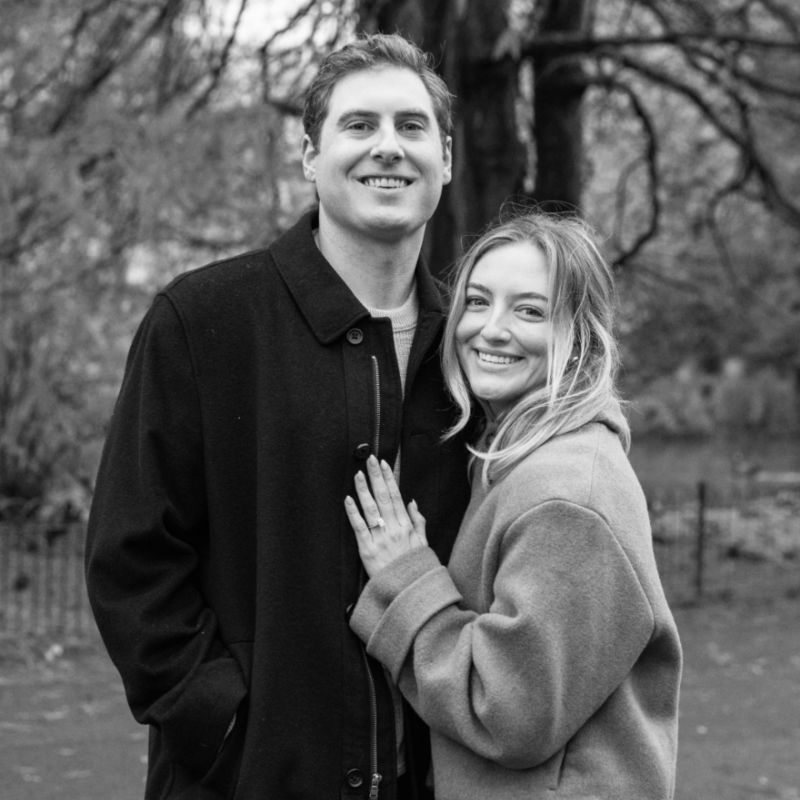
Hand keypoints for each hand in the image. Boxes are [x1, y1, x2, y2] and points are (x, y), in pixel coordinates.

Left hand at [345, 455, 427, 577]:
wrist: (408, 593)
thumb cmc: (415, 569)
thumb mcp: (424, 544)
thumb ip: (419, 522)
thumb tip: (412, 502)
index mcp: (407, 527)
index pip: (396, 496)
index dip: (389, 478)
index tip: (384, 464)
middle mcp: (394, 529)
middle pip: (383, 497)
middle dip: (376, 476)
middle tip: (369, 459)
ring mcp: (380, 539)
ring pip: (371, 509)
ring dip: (363, 489)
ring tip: (358, 474)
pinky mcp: (367, 550)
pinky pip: (359, 527)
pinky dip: (353, 512)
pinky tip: (348, 499)